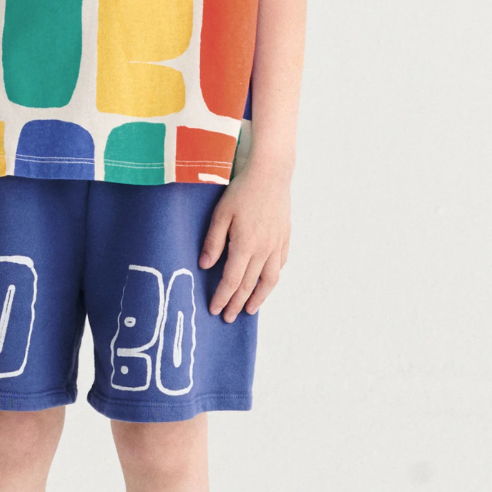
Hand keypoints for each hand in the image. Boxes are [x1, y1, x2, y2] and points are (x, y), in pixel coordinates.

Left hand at [199, 160, 292, 322]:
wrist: (271, 174)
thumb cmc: (242, 191)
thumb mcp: (220, 214)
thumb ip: (213, 241)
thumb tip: (205, 265)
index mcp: (245, 246)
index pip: (232, 281)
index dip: (222, 298)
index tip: (215, 310)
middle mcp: (263, 250)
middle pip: (249, 285)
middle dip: (237, 304)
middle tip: (228, 318)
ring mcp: (277, 245)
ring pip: (269, 280)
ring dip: (259, 298)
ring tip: (250, 309)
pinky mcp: (285, 237)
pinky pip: (280, 264)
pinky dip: (272, 277)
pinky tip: (266, 282)